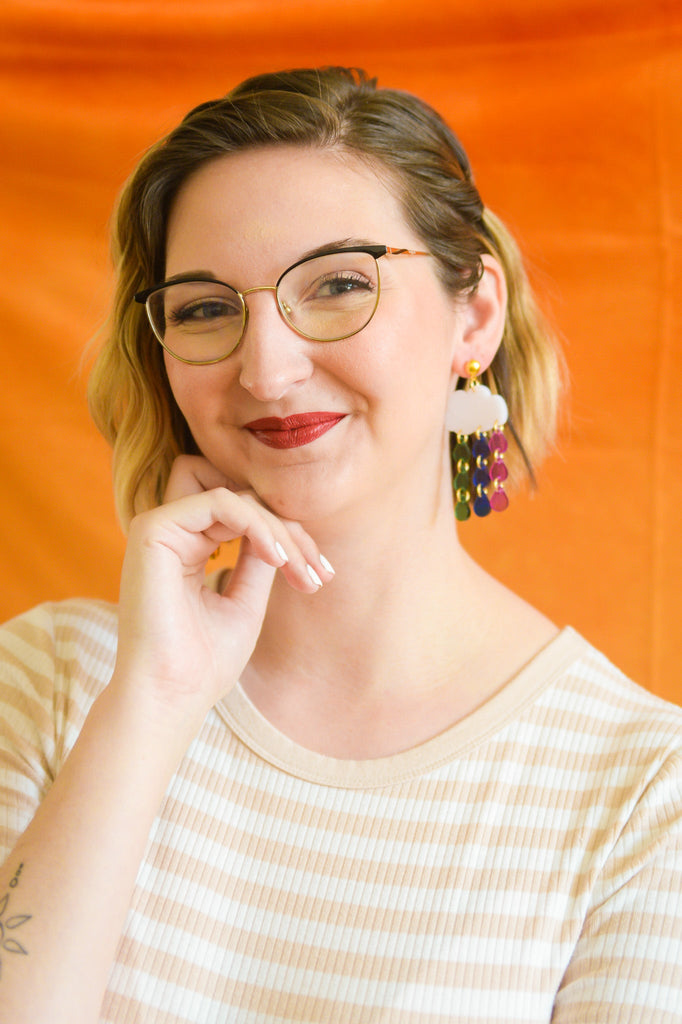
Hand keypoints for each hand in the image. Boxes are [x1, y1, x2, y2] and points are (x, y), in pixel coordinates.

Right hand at [111, 456, 332, 731]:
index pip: (248, 521)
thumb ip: (259, 559)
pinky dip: (256, 524)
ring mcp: (160, 529)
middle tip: (320, 574)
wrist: (170, 696)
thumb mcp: (246, 602)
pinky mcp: (153, 529)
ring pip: (238, 501)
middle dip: (292, 535)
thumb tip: (282, 528)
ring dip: (280, 531)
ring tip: (300, 570)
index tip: (322, 576)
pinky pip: (219, 502)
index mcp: (188, 551)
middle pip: (247, 505)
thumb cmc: (204, 663)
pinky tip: (277, 557)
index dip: (290, 540)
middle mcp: (172, 536)